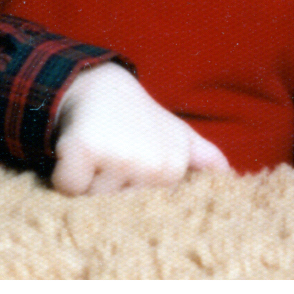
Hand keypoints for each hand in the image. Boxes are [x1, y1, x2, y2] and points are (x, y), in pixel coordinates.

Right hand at [51, 62, 229, 194]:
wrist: (97, 81)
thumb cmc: (137, 116)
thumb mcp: (177, 133)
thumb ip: (204, 158)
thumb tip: (229, 177)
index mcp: (175, 168)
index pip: (145, 212)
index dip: (132, 192)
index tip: (132, 165)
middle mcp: (153, 166)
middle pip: (117, 209)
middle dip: (108, 188)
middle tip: (113, 154)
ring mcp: (120, 157)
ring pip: (91, 201)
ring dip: (87, 180)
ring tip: (98, 148)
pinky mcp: (84, 149)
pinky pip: (67, 186)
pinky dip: (64, 174)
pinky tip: (77, 149)